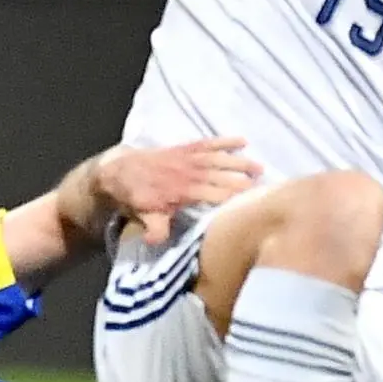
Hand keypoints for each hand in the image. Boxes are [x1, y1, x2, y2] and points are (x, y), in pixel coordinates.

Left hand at [97, 138, 260, 245]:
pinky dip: (225, 141)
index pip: (213, 195)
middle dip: (241, 179)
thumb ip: (154, 228)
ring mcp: (187, 159)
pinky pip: (208, 143)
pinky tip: (243, 141)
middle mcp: (188, 173)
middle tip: (264, 182)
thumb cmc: (135, 199)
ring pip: (218, 159)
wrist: (118, 172)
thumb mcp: (143, 217)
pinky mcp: (185, 148)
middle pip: (220, 176)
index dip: (232, 196)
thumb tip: (156, 241)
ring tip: (259, 166)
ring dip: (239, 162)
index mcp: (181, 192)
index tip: (251, 199)